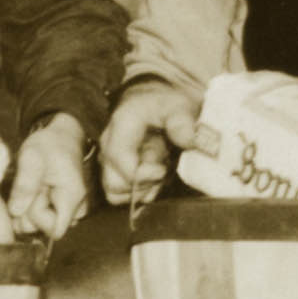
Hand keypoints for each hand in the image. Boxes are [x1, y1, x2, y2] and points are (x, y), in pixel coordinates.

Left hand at [6, 116, 90, 247]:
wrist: (59, 136)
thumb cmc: (49, 144)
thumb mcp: (31, 156)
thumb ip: (24, 183)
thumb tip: (16, 211)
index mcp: (72, 196)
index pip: (54, 229)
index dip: (38, 217)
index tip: (34, 194)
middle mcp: (76, 208)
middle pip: (45, 229)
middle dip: (30, 211)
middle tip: (31, 186)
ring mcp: (70, 210)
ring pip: (41, 225)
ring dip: (29, 209)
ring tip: (33, 186)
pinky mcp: (61, 209)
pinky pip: (42, 220)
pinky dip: (32, 209)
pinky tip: (34, 192)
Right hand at [95, 79, 188, 208]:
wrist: (154, 104)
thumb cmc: (164, 105)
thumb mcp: (178, 106)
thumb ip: (182, 122)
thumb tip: (190, 141)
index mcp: (121, 125)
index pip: (119, 160)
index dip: (141, 174)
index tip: (163, 170)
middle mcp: (108, 145)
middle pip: (114, 183)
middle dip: (142, 185)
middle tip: (162, 170)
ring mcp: (108, 160)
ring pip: (115, 193)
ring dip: (141, 190)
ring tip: (159, 173)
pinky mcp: (112, 172)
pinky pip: (119, 194)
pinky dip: (139, 192)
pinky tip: (153, 177)